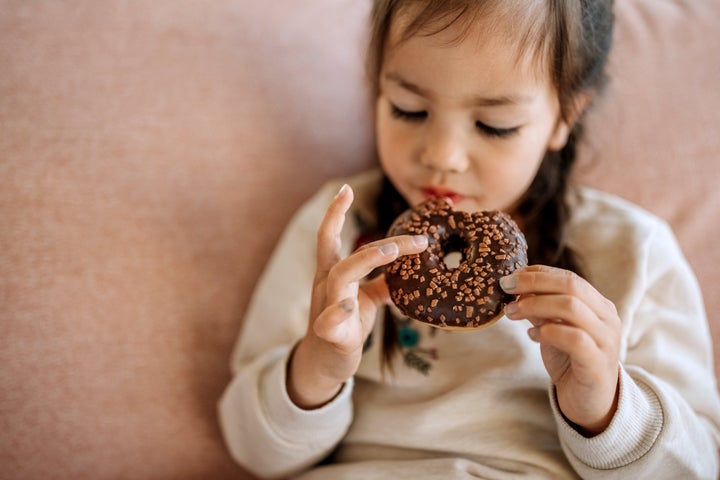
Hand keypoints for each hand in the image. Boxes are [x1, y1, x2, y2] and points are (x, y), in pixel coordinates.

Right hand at [288, 184, 427, 408]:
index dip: (335, 213)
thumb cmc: (344, 328)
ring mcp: (325, 308)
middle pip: (340, 253)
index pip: (329, 237)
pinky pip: (330, 321)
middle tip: (413, 240)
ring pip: (338, 279)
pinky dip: (340, 312)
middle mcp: (326, 286)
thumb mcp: (366, 302)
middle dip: (374, 242)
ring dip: (364, 261)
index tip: (347, 189)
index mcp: (332, 274)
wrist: (325, 365)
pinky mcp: (331, 334)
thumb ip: (382, 283)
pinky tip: (352, 306)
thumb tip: (407, 268)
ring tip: (390, 252)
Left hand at [501, 265, 620, 435]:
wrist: (590, 403)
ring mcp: (606, 340)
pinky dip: (548, 332)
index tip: (510, 277)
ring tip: (512, 313)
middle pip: (571, 286)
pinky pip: (574, 338)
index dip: (538, 273)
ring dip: (535, 305)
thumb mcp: (552, 328)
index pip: (568, 277)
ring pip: (571, 308)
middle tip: (506, 288)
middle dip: (534, 283)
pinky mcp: (598, 363)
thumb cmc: (570, 361)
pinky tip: (532, 335)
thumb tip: (515, 287)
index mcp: (598, 305)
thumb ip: (540, 308)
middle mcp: (607, 319)